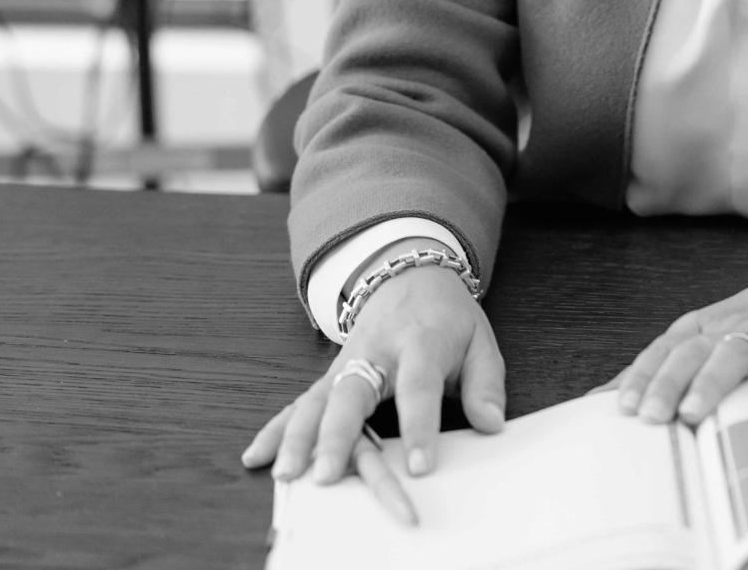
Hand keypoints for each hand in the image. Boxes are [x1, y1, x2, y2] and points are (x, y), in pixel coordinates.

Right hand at [241, 244, 505, 485]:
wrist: (408, 273)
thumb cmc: (447, 317)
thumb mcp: (480, 341)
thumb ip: (485, 384)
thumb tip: (491, 423)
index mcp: (420, 343)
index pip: (419, 387)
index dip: (419, 427)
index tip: (418, 467)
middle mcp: (376, 352)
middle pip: (353, 394)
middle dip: (338, 435)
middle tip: (328, 474)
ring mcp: (346, 362)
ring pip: (316, 399)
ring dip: (297, 437)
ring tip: (285, 473)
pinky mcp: (329, 374)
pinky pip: (298, 402)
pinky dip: (275, 429)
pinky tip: (255, 456)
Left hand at [615, 255, 747, 426]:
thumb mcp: (709, 336)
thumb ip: (663, 367)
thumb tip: (604, 398)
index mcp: (704, 327)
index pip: (664, 349)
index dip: (643, 376)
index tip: (624, 406)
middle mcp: (731, 327)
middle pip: (692, 352)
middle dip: (667, 383)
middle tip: (651, 416)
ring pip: (736, 353)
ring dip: (712, 381)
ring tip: (694, 411)